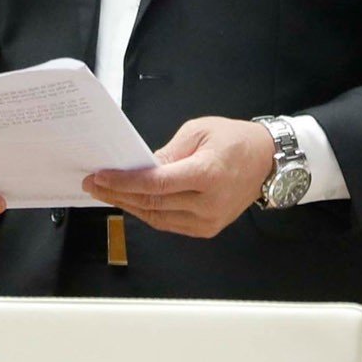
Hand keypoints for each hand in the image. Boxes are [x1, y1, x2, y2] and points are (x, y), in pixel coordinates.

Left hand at [81, 117, 274, 238]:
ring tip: (106, 193)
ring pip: (157, 218)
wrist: (267, 161)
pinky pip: (169, 224)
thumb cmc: (234, 140)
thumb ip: (167, 153)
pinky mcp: (207, 229)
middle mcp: (209, 203)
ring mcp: (209, 221)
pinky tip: (131, 201)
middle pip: (153, 203)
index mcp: (207, 174)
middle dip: (118, 194)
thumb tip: (139, 167)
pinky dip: (147, 213)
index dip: (124, 182)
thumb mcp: (198, 132)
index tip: (100, 176)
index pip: (156, 183)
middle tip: (93, 184)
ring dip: (128, 205)